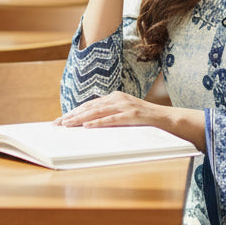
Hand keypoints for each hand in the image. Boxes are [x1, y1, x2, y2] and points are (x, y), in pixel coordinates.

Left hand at [57, 90, 206, 151]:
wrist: (169, 119)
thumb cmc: (145, 120)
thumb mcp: (125, 115)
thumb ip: (110, 117)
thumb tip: (89, 126)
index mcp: (115, 97)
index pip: (89, 105)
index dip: (73, 113)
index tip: (59, 121)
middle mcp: (118, 98)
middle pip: (89, 107)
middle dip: (72, 116)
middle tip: (57, 124)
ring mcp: (126, 105)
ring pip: (97, 112)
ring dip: (80, 119)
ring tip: (67, 125)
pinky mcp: (133, 114)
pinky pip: (112, 120)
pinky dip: (98, 123)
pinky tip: (87, 127)